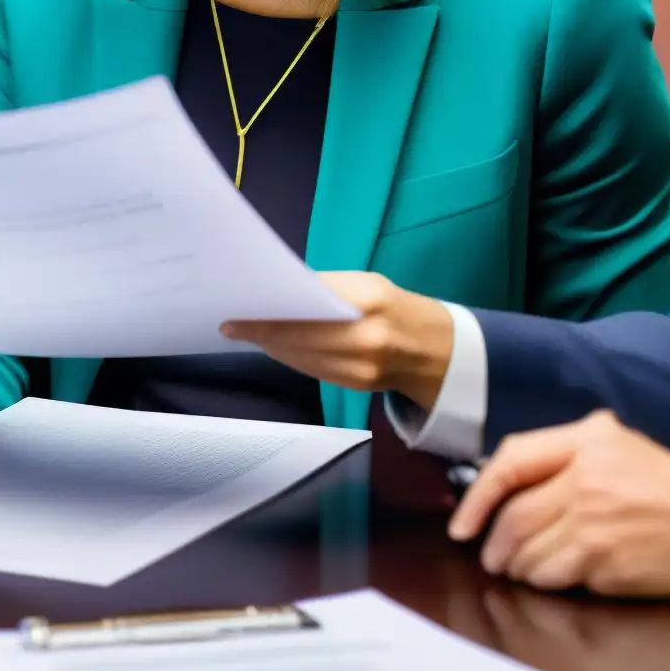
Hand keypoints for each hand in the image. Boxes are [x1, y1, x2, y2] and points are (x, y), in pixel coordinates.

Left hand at [221, 271, 453, 407]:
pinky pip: (312, 370)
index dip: (269, 314)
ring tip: (247, 334)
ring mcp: (362, 367)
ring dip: (271, 346)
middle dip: (261, 332)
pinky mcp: (357, 386)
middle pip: (299, 337)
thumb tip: (277, 291)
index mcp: (369, 301)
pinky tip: (274, 347)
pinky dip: (290, 358)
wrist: (437, 349)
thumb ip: (327, 288)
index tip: (238, 312)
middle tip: (231, 325)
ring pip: (301, 358)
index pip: (307, 308)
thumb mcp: (367, 284)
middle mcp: (366, 338)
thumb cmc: (394, 306)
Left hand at [448, 410, 669, 597]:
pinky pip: (557, 577)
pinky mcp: (607, 562)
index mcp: (585, 441)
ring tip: (521, 570)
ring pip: (529, 552)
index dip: (477, 497)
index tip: (463, 525)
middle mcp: (585, 479)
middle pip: (514, 516)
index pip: (510, 462)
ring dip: (518, 567)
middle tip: (491, 558)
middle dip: (494, 545)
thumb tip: (505, 485)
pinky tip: (553, 580)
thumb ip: (562, 455)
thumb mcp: (615, 445)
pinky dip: (546, 581)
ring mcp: (595, 524)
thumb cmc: (668, 484)